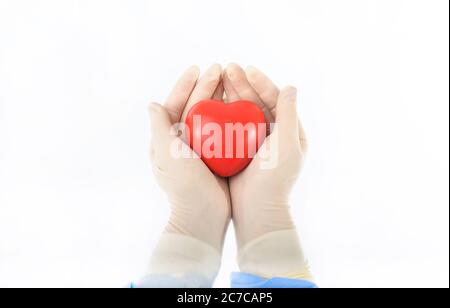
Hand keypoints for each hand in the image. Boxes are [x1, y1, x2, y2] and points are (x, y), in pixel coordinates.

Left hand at [149, 64, 230, 251]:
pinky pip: (225, 130)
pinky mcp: (218, 157)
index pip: (176, 104)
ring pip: (212, 116)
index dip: (185, 85)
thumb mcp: (167, 154)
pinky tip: (242, 105)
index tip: (198, 68)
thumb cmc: (183, 184)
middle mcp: (183, 141)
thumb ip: (159, 128)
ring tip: (232, 80)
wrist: (202, 215)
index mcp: (168, 138)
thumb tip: (153, 103)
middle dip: (206, 86)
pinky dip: (231, 116)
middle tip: (220, 68)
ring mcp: (201, 149)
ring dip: (220, 97)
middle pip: (196, 106)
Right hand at [222, 64, 307, 247]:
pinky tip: (211, 101)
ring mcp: (255, 143)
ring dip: (231, 94)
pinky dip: (223, 112)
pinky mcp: (239, 151)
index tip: (247, 70)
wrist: (257, 209)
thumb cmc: (275, 178)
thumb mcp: (286, 144)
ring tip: (218, 77)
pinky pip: (230, 126)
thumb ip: (289, 115)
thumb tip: (291, 86)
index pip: (276, 99)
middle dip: (243, 84)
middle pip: (257, 102)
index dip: (262, 82)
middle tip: (227, 68)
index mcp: (289, 132)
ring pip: (242, 112)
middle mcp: (273, 134)